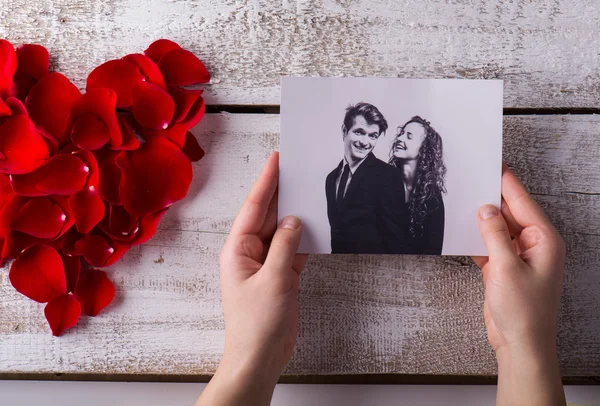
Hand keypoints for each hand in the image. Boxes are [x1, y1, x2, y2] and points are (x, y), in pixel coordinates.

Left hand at [197, 152, 307, 405]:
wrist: (260, 357)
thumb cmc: (256, 323)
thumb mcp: (273, 280)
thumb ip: (285, 246)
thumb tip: (294, 220)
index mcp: (238, 249)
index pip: (253, 207)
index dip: (266, 182)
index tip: (277, 160)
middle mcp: (250, 253)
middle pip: (267, 216)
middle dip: (281, 193)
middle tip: (297, 168)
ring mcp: (266, 264)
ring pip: (282, 232)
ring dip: (295, 215)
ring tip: (310, 191)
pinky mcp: (281, 276)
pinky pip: (293, 250)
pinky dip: (304, 239)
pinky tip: (316, 226)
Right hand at [473, 163, 565, 405]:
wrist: (520, 344)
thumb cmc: (523, 311)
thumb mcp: (506, 267)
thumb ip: (494, 233)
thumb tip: (485, 208)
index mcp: (543, 239)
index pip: (522, 201)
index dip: (505, 181)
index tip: (493, 162)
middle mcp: (533, 245)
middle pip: (510, 212)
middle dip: (491, 197)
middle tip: (471, 177)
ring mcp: (518, 257)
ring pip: (497, 228)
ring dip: (481, 218)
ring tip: (462, 199)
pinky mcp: (504, 268)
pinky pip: (489, 245)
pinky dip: (476, 238)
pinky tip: (462, 230)